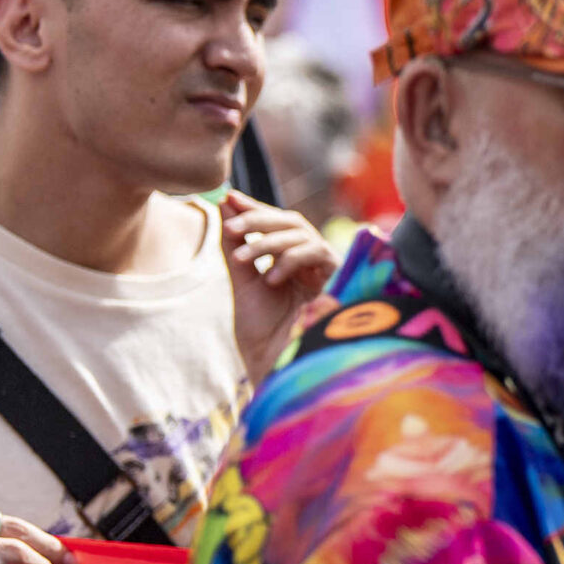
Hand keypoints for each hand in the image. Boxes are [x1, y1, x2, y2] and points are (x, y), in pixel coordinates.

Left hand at [222, 191, 336, 377]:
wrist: (277, 366)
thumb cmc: (263, 333)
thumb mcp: (243, 283)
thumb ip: (235, 246)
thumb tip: (224, 205)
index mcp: (289, 263)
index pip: (276, 225)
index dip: (255, 208)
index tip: (229, 197)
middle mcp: (309, 263)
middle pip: (291, 223)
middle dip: (259, 219)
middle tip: (232, 224)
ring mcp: (324, 270)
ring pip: (302, 233)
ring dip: (268, 240)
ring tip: (241, 258)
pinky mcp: (339, 279)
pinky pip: (317, 252)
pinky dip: (291, 259)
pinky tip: (272, 278)